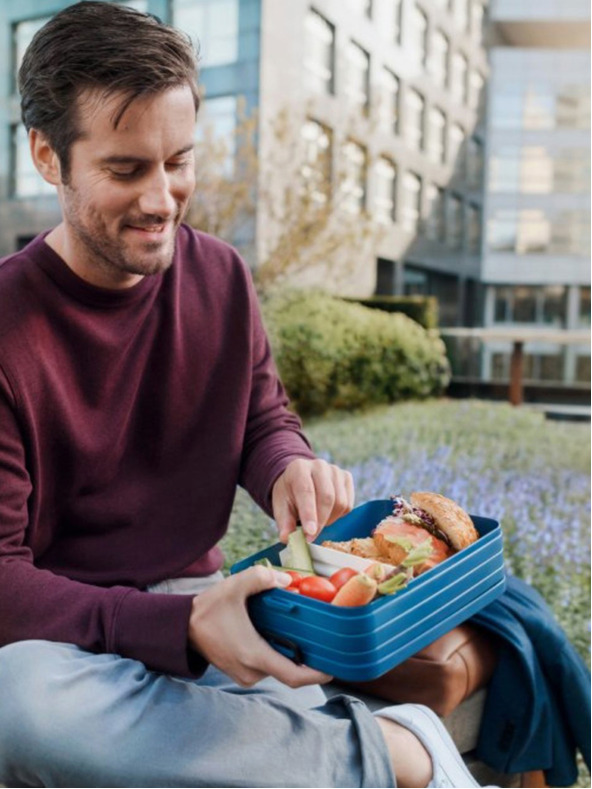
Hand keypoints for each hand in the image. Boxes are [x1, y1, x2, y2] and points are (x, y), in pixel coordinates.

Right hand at [188, 565, 331, 687]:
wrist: (182, 627)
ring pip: (279, 667)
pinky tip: (282, 634)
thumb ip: (262, 578)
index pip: (294, 676)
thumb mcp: (235, 586)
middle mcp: (252, 672)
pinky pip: (268, 666)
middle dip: (307, 656)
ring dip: (291, 652)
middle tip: (323, 638)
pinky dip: (278, 653)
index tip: (334, 666)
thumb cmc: (208, 609)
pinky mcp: (241, 672)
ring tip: (302, 632)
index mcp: (254, 656)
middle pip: (290, 670)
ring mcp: (246, 675)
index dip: (317, 675)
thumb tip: (288, 580)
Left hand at [272, 458, 354, 542]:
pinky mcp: (347, 477)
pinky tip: (326, 514)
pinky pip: (348, 504)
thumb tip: (286, 538)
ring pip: (340, 502)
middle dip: (320, 521)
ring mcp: (335, 470)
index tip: (310, 532)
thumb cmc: (290, 493)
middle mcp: (319, 465)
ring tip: (317, 521)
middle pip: (327, 497)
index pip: (306, 491)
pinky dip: (338, 516)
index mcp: (299, 468)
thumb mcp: (281, 506)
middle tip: (311, 537)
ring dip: (329, 519)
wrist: (300, 479)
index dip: (309, 513)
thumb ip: (284, 522)